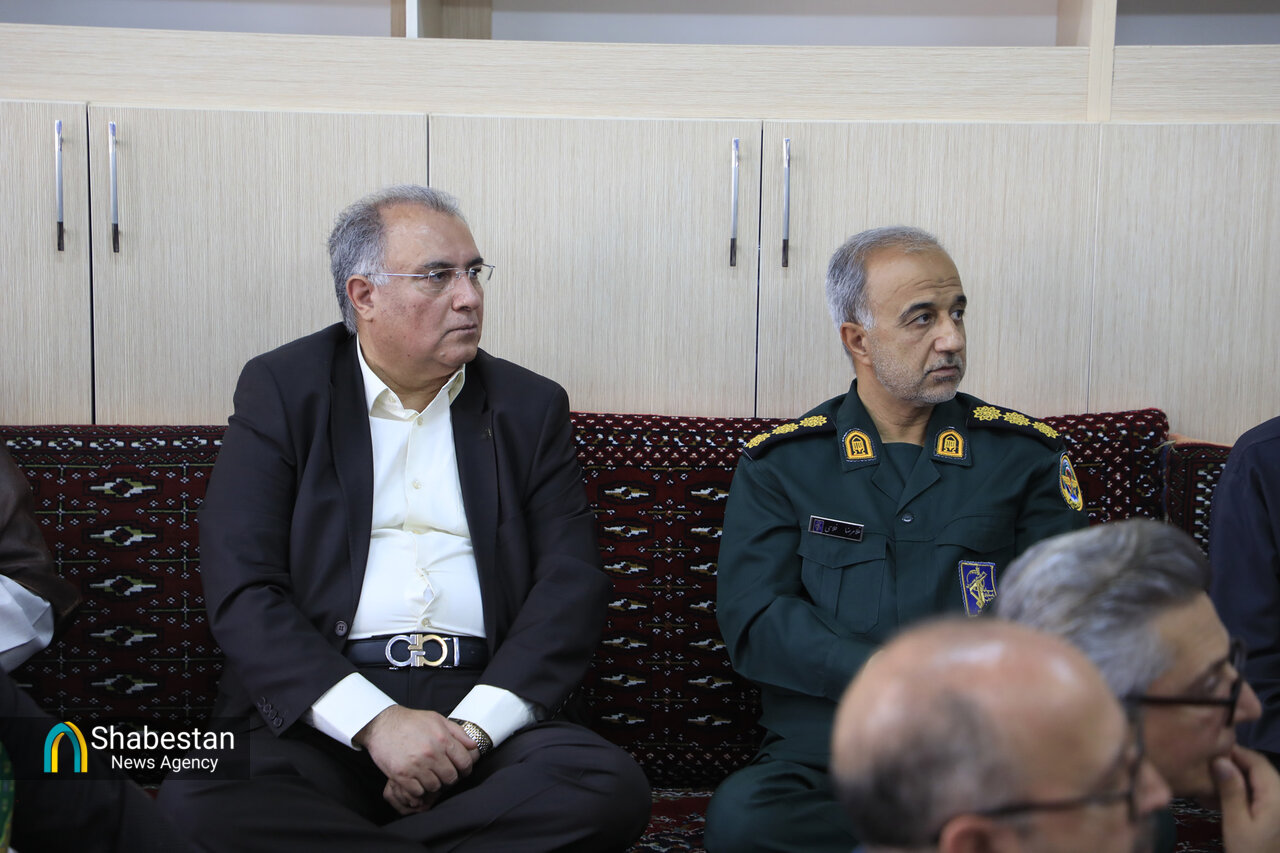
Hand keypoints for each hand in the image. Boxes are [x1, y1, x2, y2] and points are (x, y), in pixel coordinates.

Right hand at [354, 705, 478, 812]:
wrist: (382, 724)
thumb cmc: (410, 721)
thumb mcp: (437, 720)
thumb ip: (458, 732)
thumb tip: (473, 746)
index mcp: (443, 739)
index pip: (465, 762)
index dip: (465, 769)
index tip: (461, 770)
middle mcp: (431, 753)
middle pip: (451, 778)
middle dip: (449, 777)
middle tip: (442, 773)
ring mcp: (416, 765)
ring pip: (435, 787)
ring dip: (433, 783)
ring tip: (427, 775)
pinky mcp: (401, 775)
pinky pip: (417, 792)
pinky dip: (418, 789)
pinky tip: (416, 780)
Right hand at [1214, 745, 1279, 852]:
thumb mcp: (1236, 824)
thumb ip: (1231, 791)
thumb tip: (1221, 760)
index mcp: (1277, 796)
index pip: (1257, 762)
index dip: (1235, 752)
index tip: (1210, 750)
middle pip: (1261, 770)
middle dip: (1237, 764)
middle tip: (1209, 766)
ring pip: (1263, 781)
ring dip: (1241, 777)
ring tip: (1215, 780)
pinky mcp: (1278, 817)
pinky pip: (1264, 795)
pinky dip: (1248, 791)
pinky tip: (1230, 798)